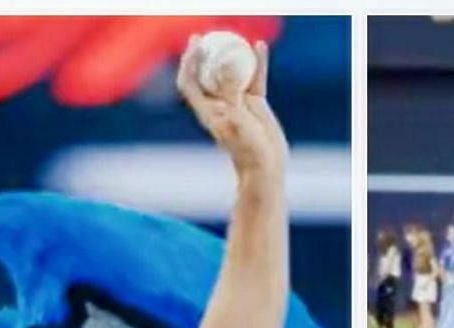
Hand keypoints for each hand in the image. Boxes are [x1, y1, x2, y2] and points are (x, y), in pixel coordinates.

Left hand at [175, 36, 287, 184]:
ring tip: (233, 36)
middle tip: (208, 36)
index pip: (189, 82)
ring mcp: (237, 102)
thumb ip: (232, 96)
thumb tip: (227, 69)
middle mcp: (220, 103)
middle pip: (206, 72)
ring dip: (230, 54)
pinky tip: (260, 47)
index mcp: (207, 110)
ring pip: (231, 71)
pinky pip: (254, 77)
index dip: (187, 63)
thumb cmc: (248, 151)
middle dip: (204, 53)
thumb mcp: (238, 122)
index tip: (194, 47)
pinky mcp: (254, 103)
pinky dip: (256, 62)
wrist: (266, 166)